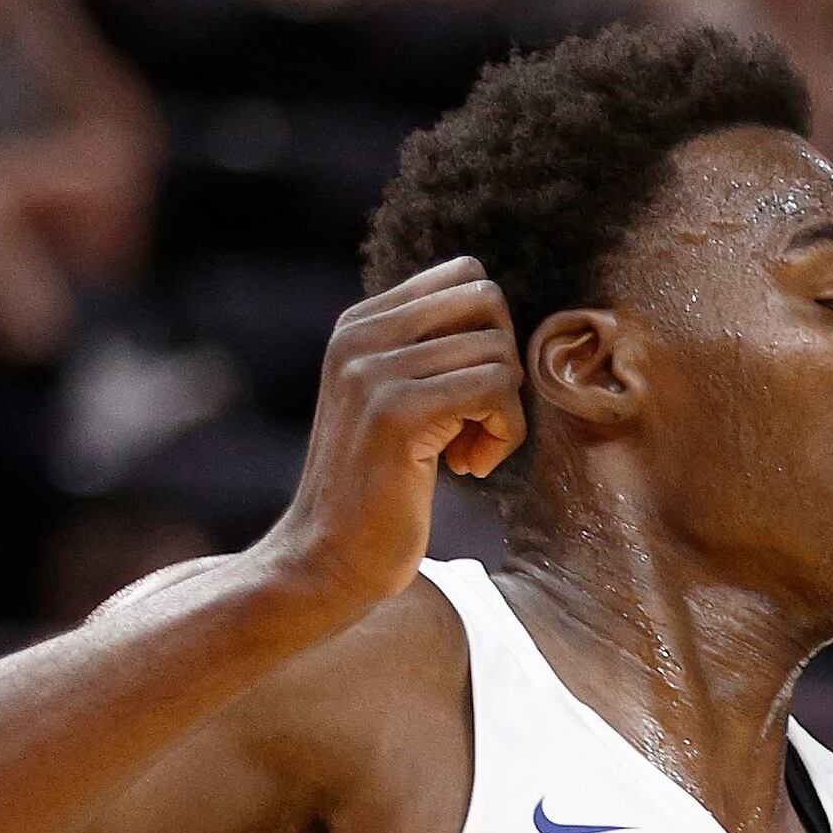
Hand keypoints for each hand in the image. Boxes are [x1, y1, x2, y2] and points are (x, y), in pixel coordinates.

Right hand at [260, 258, 524, 611]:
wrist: (328, 556)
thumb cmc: (377, 490)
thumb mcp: (396, 402)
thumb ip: (430, 354)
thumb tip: (497, 318)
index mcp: (360, 324)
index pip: (465, 276)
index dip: (490, 334)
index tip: (470, 392)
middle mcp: (360, 334)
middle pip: (487, 301)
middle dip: (504, 363)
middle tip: (478, 421)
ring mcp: (373, 369)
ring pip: (498, 351)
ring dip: (504, 412)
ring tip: (468, 454)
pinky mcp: (397, 412)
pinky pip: (496, 390)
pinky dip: (505, 434)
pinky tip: (470, 467)